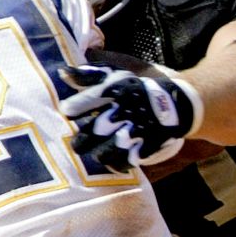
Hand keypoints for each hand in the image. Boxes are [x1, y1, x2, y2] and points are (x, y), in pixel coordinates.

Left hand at [58, 63, 200, 171]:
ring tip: (95, 151)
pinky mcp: (146, 148)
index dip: (73, 109)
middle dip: (80, 140)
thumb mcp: (113, 76)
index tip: (68, 112)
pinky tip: (112, 159)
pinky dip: (115, 163)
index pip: (85, 102)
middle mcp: (124, 111)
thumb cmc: (134, 90)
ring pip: (104, 152)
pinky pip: (123, 163)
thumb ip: (87, 76)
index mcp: (116, 91)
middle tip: (78, 141)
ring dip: (96, 153)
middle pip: (91, 133)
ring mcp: (136, 132)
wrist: (173, 104)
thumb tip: (62, 73)